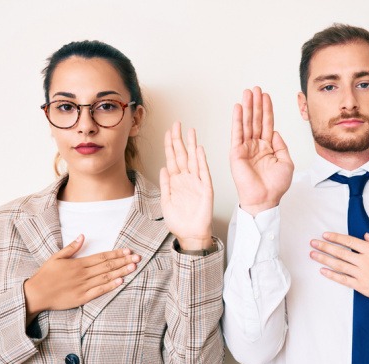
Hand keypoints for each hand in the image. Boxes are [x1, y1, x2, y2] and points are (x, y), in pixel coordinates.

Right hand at [23, 235, 139, 321]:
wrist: (36, 294)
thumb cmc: (45, 275)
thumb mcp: (56, 257)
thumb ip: (71, 247)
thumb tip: (83, 235)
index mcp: (78, 263)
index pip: (101, 256)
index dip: (116, 253)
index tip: (128, 251)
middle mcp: (83, 274)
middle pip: (107, 266)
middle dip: (123, 261)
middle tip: (137, 258)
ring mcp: (83, 286)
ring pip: (106, 278)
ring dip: (120, 272)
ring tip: (133, 267)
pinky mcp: (82, 298)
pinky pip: (99, 291)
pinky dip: (110, 286)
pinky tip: (120, 281)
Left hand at [160, 121, 213, 249]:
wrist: (190, 234)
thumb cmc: (179, 221)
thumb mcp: (166, 202)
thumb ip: (165, 184)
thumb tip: (163, 168)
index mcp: (175, 181)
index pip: (171, 158)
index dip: (169, 145)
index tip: (168, 132)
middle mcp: (186, 179)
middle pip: (182, 155)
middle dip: (179, 139)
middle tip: (177, 124)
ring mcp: (196, 182)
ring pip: (193, 159)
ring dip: (191, 145)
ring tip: (190, 131)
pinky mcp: (205, 189)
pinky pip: (203, 172)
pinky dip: (201, 161)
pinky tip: (199, 150)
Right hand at [231, 86, 293, 215]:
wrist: (265, 199)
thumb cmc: (275, 186)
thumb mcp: (286, 162)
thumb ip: (281, 145)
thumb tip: (275, 131)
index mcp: (268, 148)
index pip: (267, 124)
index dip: (267, 110)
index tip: (266, 96)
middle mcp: (256, 146)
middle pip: (256, 120)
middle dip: (256, 104)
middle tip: (255, 89)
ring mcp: (246, 148)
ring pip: (246, 123)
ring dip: (247, 107)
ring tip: (247, 93)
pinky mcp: (237, 153)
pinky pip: (237, 133)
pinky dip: (237, 120)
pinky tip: (237, 108)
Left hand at [310, 232, 368, 306]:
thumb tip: (366, 237)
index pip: (349, 241)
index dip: (335, 237)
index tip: (325, 235)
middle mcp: (365, 261)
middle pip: (340, 252)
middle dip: (324, 246)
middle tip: (312, 243)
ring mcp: (362, 275)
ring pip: (338, 265)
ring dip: (324, 259)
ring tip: (313, 254)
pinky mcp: (362, 287)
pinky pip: (343, 280)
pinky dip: (332, 275)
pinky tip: (323, 271)